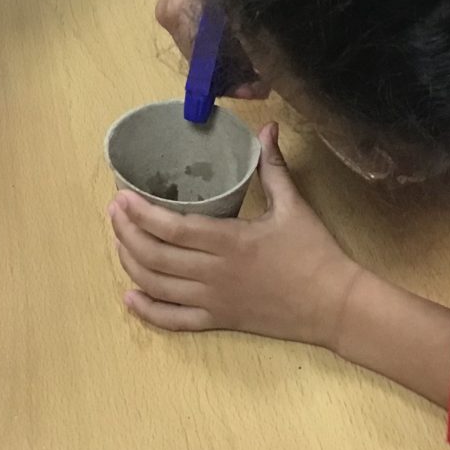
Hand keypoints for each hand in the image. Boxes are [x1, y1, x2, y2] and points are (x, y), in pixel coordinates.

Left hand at [110, 123, 362, 346]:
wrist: (334, 305)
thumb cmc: (315, 253)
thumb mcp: (294, 206)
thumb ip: (273, 167)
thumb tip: (267, 127)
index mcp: (230, 242)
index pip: (172, 228)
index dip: (141, 213)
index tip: (121, 196)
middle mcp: (214, 274)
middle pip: (155, 256)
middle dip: (127, 233)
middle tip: (115, 212)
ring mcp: (214, 301)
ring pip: (157, 286)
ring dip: (131, 264)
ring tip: (118, 242)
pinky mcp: (219, 322)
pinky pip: (173, 321)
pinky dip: (147, 310)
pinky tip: (130, 297)